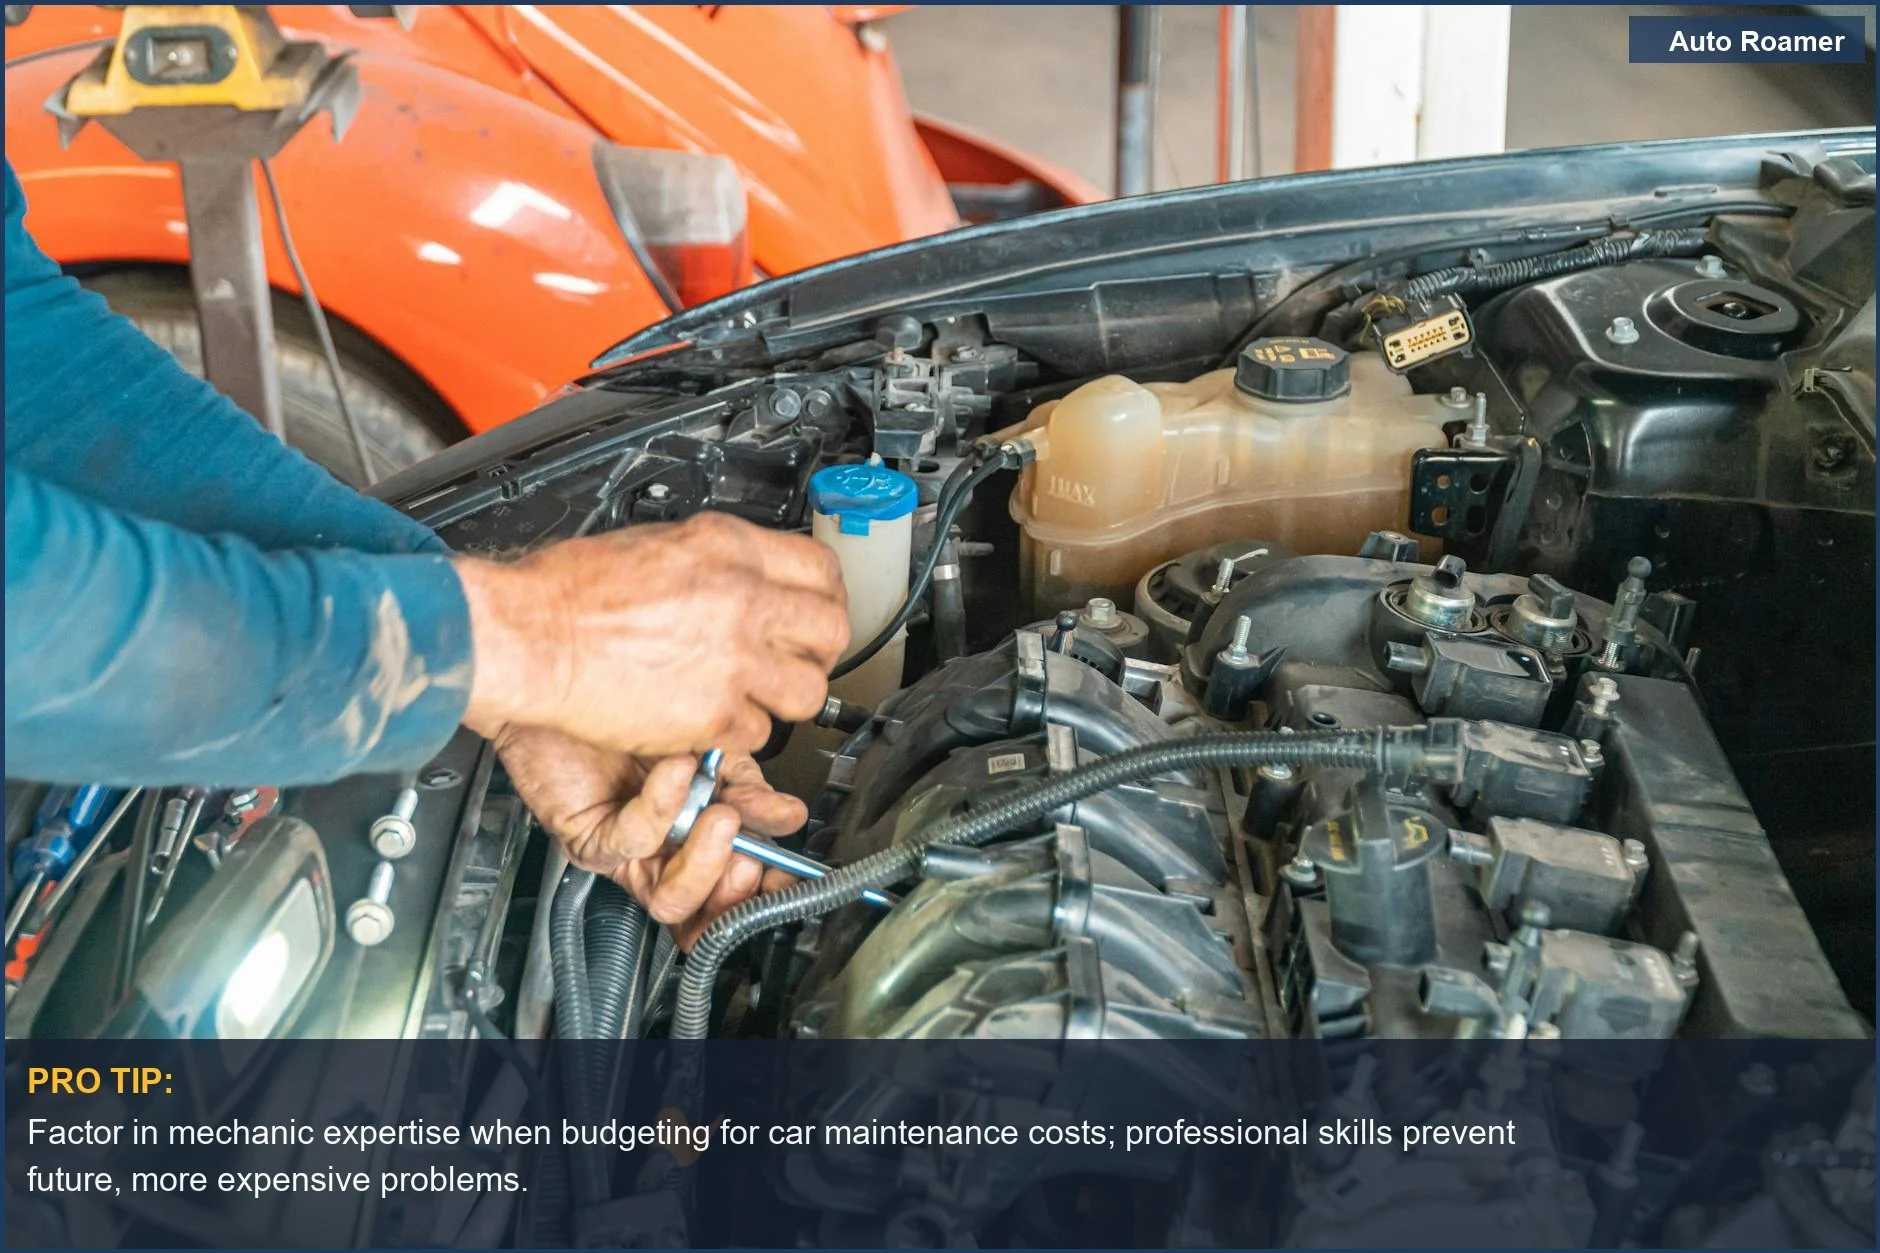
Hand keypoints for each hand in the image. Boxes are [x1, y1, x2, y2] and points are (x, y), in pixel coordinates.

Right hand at [455, 512, 848, 756]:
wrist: (526, 633)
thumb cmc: (568, 591)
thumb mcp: (658, 542)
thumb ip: (715, 561)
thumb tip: (742, 576)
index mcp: (729, 548)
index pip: (822, 571)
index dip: (825, 599)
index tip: (813, 613)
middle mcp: (743, 600)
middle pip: (831, 632)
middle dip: (816, 652)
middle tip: (792, 660)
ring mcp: (734, 659)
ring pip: (808, 692)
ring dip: (784, 699)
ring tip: (754, 697)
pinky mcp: (714, 713)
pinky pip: (757, 735)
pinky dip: (736, 735)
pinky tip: (710, 722)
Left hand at [496, 726, 805, 944]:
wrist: (569, 678)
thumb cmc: (634, 711)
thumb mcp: (712, 749)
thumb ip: (747, 787)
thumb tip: (786, 816)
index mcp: (696, 837)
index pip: (732, 892)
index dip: (763, 893)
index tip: (788, 874)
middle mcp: (660, 855)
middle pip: (701, 916)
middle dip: (736, 892)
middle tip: (751, 853)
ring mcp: (624, 853)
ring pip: (668, 899)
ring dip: (704, 863)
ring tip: (721, 817)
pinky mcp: (588, 838)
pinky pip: (632, 842)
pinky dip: (662, 805)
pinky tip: (677, 769)